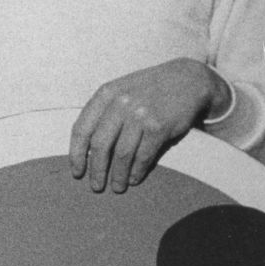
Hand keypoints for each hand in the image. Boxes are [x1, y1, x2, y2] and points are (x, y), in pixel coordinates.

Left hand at [69, 59, 230, 192]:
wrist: (188, 79)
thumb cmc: (150, 89)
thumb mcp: (121, 91)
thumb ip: (103, 112)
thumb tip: (86, 149)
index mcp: (105, 94)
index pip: (81, 129)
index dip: (76, 154)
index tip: (77, 172)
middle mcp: (120, 103)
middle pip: (100, 145)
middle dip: (97, 170)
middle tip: (96, 186)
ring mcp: (140, 115)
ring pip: (122, 154)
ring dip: (118, 175)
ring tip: (117, 186)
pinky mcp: (159, 127)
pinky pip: (143, 156)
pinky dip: (137, 171)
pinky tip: (134, 178)